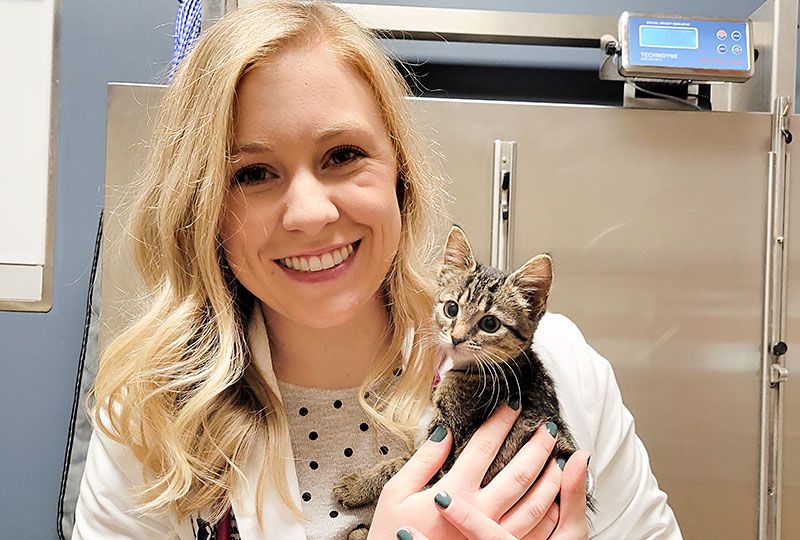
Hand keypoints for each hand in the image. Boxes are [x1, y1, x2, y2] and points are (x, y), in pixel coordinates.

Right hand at [367, 403, 588, 538]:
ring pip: (534, 505)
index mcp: (454, 493)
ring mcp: (492, 536)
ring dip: (550, 479)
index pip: (484, 448)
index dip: (501, 422)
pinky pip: (533, 532)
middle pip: (519, 474)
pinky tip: (553, 499)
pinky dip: (547, 513)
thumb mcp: (394, 494)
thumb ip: (422, 462)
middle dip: (537, 447)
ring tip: (558, 458)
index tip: (513, 404)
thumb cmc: (390, 535)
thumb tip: (444, 434)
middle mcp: (479, 514)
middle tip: (547, 427)